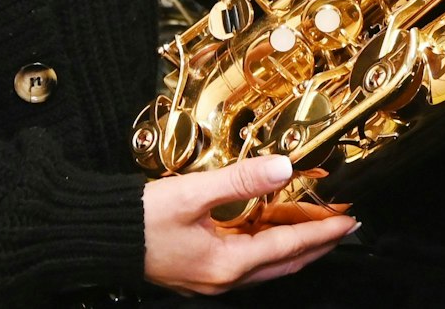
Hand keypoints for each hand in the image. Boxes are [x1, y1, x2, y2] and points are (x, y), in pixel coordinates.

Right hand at [143, 156, 357, 295]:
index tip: (348, 219)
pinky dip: (266, 243)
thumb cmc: (138, 219)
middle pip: (284, 262)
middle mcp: (223, 279)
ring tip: (315, 221)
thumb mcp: (192, 192)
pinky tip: (270, 227)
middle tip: (342, 223)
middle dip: (316, 242)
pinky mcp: (199, 271)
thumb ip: (240, 179)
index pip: (289, 246)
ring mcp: (211, 278)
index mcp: (226, 264)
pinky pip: (246, 260)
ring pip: (266, 263)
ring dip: (293, 243)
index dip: (322, 231)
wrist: (96, 237)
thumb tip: (283, 167)